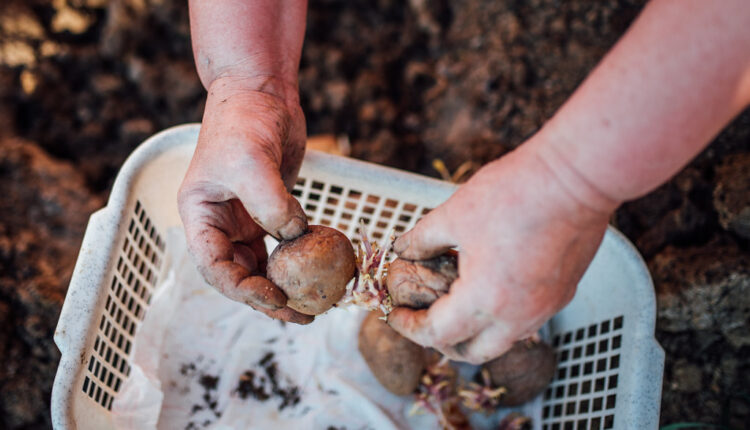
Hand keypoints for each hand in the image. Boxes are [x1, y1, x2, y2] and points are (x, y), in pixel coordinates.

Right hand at [178, 76, 312, 323]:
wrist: (261, 91)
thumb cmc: (243, 121)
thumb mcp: (251, 162)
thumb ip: (270, 204)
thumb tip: (294, 238)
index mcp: (201, 215)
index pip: (214, 266)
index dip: (243, 289)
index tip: (276, 299)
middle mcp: (220, 222)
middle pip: (240, 273)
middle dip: (269, 298)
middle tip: (302, 315)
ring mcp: (247, 218)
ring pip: (264, 264)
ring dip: (287, 284)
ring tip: (315, 304)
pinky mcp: (273, 210)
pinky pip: (285, 244)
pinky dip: (301, 259)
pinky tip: (321, 271)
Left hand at [387, 139, 616, 363]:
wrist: (577, 177)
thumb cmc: (514, 193)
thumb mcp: (454, 214)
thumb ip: (422, 240)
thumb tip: (402, 250)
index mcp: (486, 300)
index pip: (438, 334)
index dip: (409, 327)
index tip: (395, 316)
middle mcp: (519, 316)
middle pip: (473, 352)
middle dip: (442, 342)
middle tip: (423, 319)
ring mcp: (546, 307)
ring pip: (503, 340)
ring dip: (474, 331)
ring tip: (454, 304)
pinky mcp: (563, 293)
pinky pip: (526, 320)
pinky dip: (501, 316)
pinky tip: (489, 288)